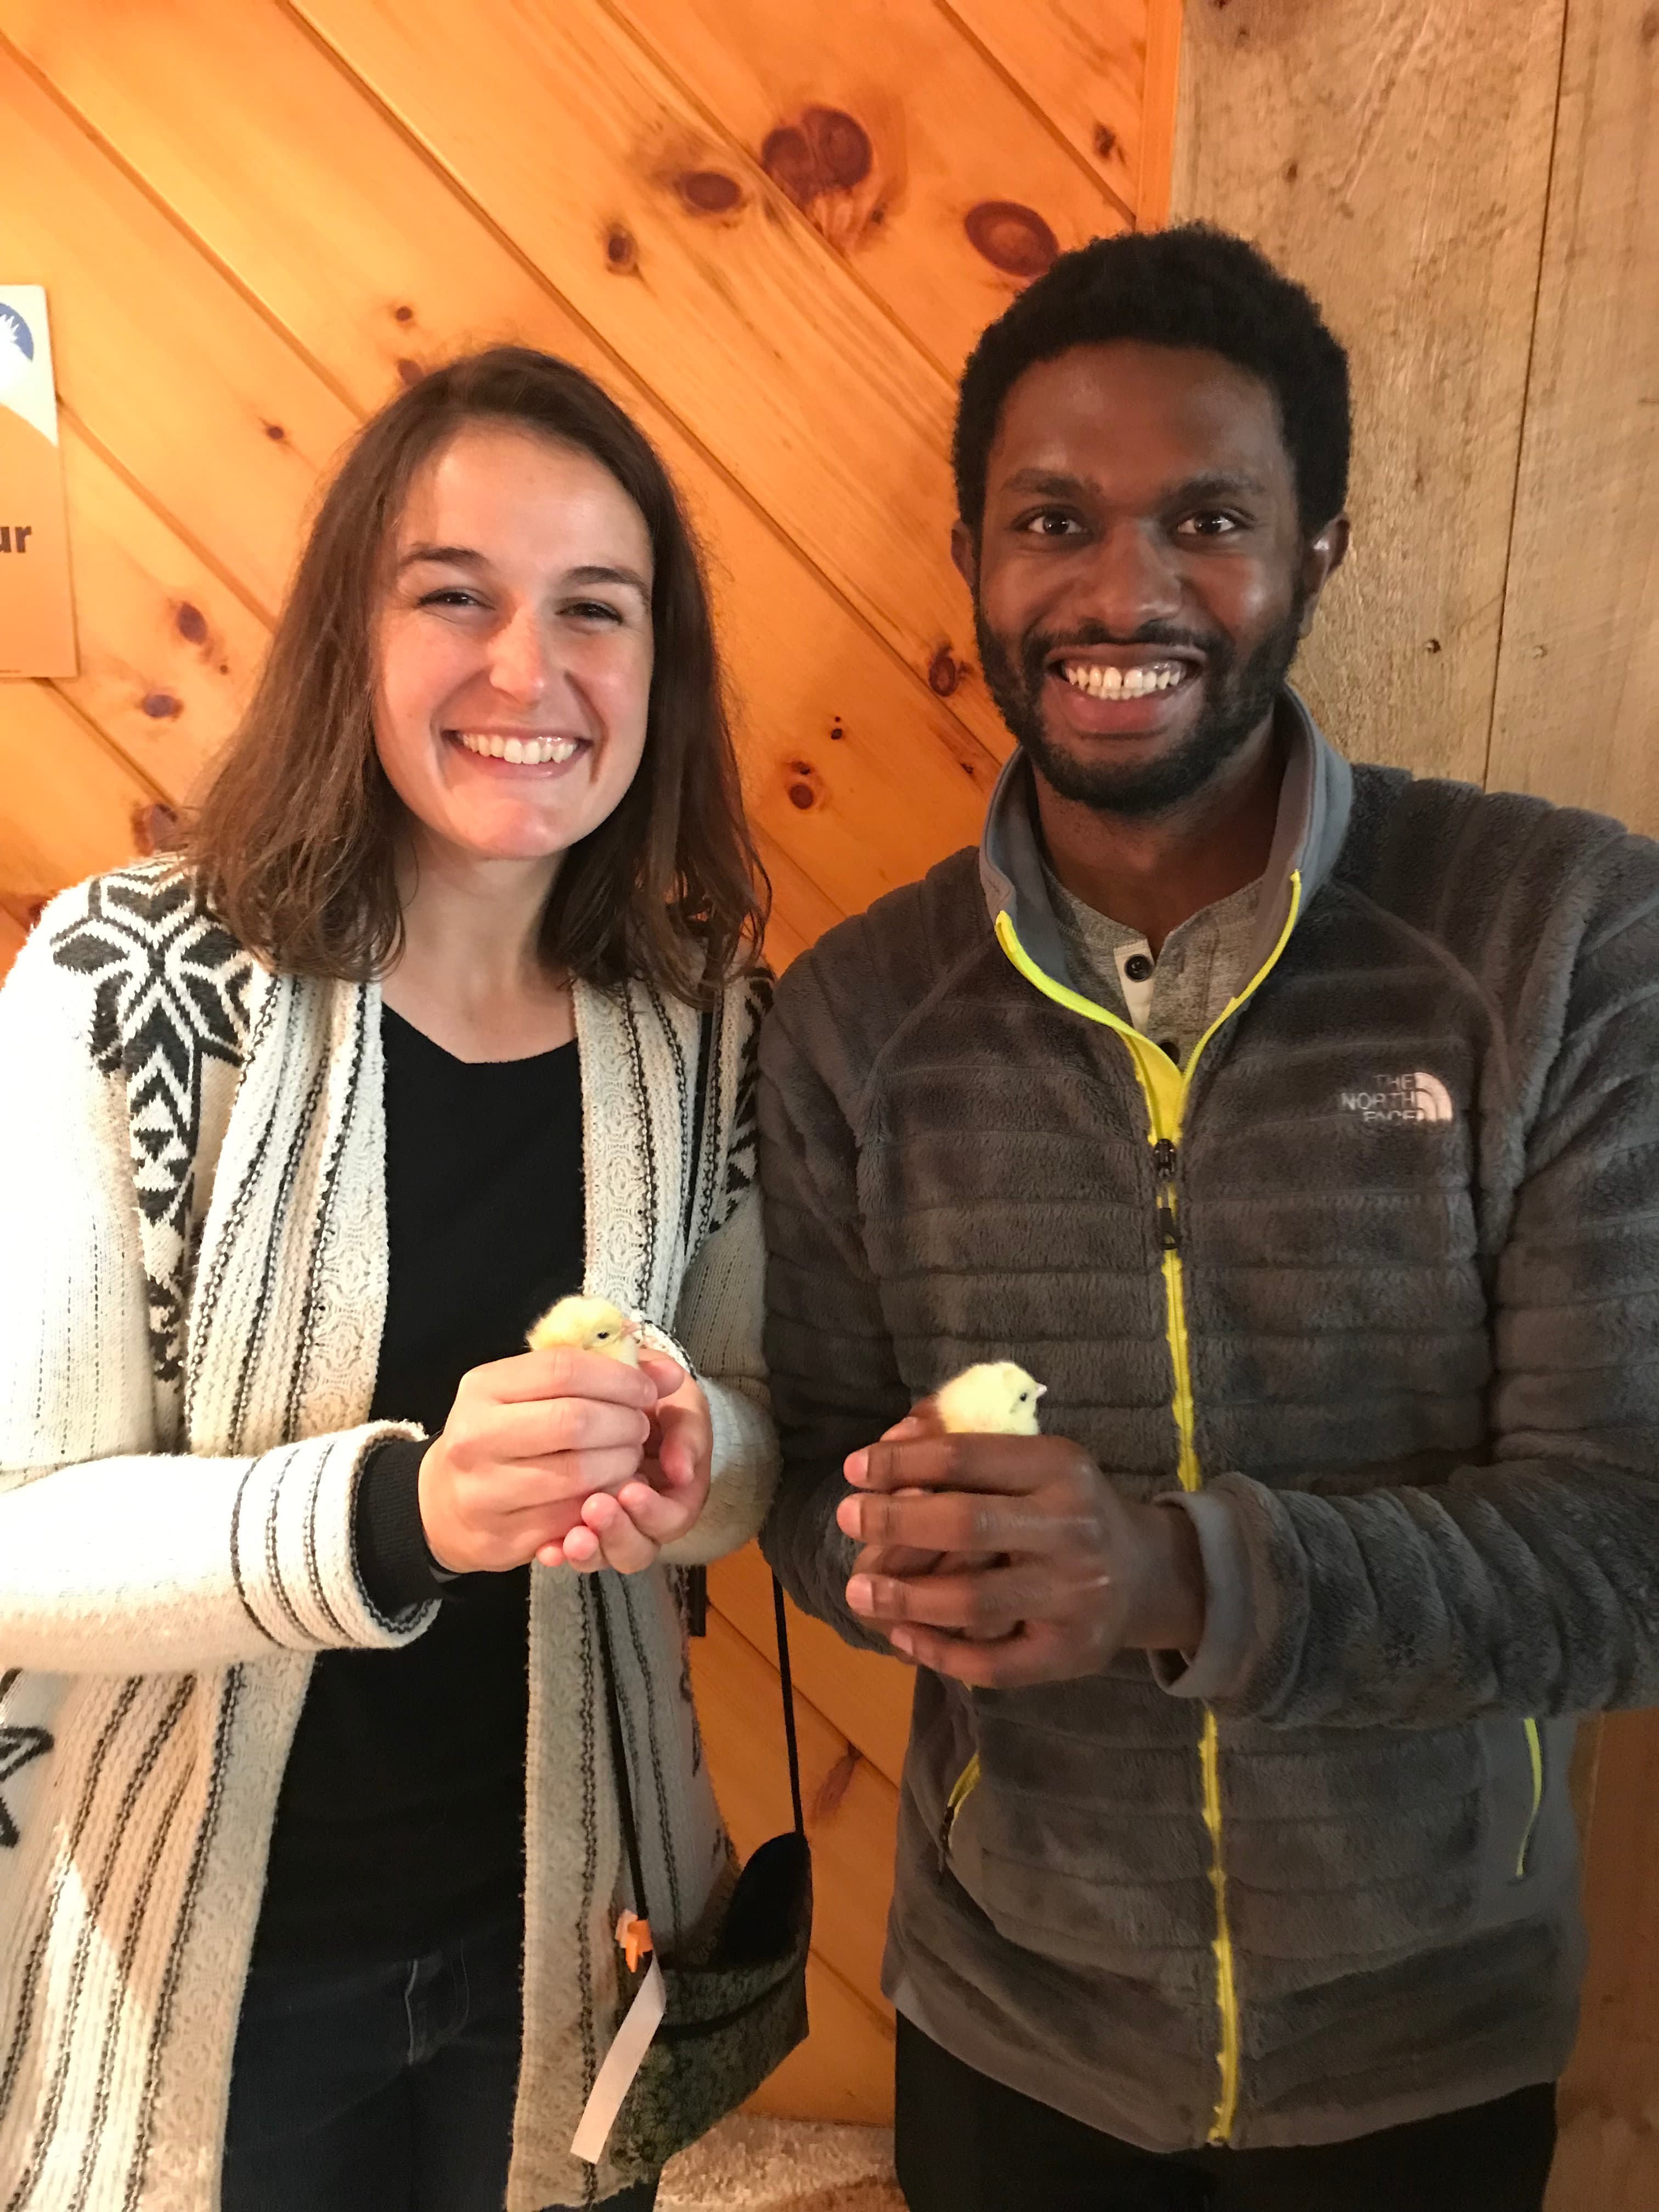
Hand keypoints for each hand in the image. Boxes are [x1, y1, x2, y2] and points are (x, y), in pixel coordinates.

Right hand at [418, 1344, 658, 1573]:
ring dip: (620, 1466)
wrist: (442, 1502)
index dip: (618, 1378)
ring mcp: (485, 1491)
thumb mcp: (529, 1389)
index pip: (564, 1369)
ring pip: (578, 1476)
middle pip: (575, 1422)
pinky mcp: (501, 1537)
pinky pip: (572, 1520)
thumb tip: (669, 1374)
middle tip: (640, 1429)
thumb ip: (597, 1371)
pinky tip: (609, 1493)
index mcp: (483, 1387)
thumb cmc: (501, 1433)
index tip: (646, 1391)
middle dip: (624, 1424)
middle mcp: (476, 1437)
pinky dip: (602, 1505)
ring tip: (628, 1459)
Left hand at [553, 1355, 712, 1574]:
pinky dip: (558, 1552)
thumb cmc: (658, 1399)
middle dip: (617, 1534)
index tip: (631, 1491)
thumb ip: (687, 1433)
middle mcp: (643, 1520)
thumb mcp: (682, 1406)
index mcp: (676, 1496)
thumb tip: (681, 1472)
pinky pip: (568, 1548)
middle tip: (596, 1509)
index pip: (672, 1519)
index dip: (653, 1512)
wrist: (622, 1396)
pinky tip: (546, 1549)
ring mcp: (609, 1525)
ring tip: (571, 1539)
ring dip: (590, 1550)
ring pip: (604, 1556)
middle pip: (637, 1550)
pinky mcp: (575, 1524)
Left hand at [835, 1432, 1205, 1686]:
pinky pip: (993, 1661)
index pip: (967, 1456)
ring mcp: (1073, 1595)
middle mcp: (1072, 1528)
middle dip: (896, 1522)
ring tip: (857, 1590)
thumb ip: (963, 1442)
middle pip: (967, 1525)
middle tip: (848, 1518)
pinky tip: (902, 1636)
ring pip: (974, 1600)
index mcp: (1060, 1466)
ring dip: (905, 1596)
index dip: (903, 1461)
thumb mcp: (1032, 1459)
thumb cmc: (1067, 1506)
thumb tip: (891, 1441)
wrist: (1146, 1573)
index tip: (855, 1468)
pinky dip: (940, 1651)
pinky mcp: (1069, 1652)